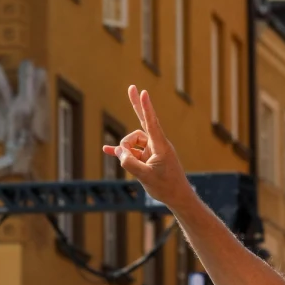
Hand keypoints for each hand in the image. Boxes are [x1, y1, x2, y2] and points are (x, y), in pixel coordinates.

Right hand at [101, 86, 192, 208]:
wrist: (177, 197)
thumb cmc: (166, 187)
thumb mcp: (145, 177)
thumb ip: (129, 163)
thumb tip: (119, 152)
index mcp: (160, 146)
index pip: (151, 123)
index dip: (146, 107)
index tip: (144, 92)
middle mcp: (156, 144)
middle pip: (142, 123)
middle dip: (136, 106)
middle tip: (131, 87)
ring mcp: (151, 150)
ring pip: (132, 143)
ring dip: (125, 151)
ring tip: (127, 163)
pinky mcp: (147, 158)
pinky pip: (131, 152)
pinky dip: (121, 152)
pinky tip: (107, 150)